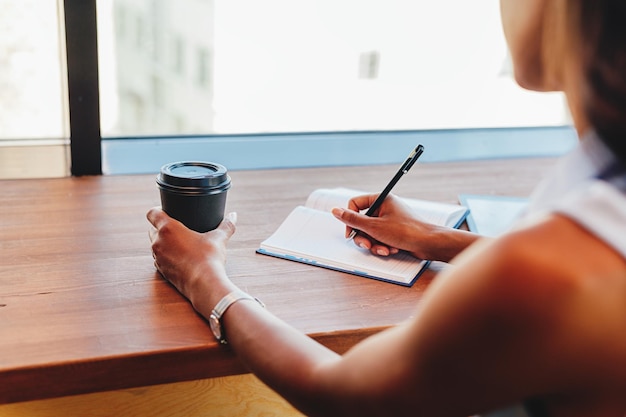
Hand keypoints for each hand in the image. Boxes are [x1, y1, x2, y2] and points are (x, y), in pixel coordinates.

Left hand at [147, 208, 237, 306]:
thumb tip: (233, 215)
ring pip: (156, 246)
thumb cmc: (208, 258)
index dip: (157, 210)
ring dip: (164, 244)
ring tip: (180, 244)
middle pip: (152, 230)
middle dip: (162, 228)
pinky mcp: (161, 271)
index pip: (152, 214)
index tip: (166, 211)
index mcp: (168, 229)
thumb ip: (226, 225)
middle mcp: (158, 243)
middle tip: (177, 228)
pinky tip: (181, 258)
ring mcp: (158, 258)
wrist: (204, 284)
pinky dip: (168, 257)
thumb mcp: (219, 238)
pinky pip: (160, 260)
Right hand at [331, 194, 476, 261]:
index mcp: (381, 199)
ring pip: (370, 233)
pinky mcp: (394, 232)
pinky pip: (380, 239)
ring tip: (385, 249)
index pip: (355, 204)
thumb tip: (335, 210)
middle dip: (364, 236)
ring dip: (374, 243)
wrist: (429, 244)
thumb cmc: (406, 231)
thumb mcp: (374, 226)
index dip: (350, 219)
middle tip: (368, 245)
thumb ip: (352, 219)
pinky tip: (392, 249)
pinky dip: (383, 246)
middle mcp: (385, 207)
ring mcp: (389, 220)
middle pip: (361, 221)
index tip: (351, 232)